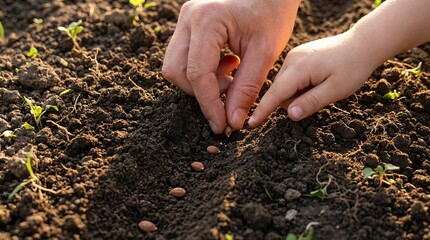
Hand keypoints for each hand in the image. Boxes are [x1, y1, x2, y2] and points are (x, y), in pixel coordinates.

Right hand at [162, 0, 299, 133]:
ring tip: (231, 75)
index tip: (222, 127)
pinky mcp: (188, 24)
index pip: (197, 74)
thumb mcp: (265, 53)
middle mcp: (188, 17)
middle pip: (177, 71)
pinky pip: (183, 57)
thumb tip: (232, 122)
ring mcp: (184, 19)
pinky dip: (201, 71)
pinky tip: (227, 64)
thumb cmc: (273, 12)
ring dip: (200, 82)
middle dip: (202, 92)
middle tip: (230, 92)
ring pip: (176, 66)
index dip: (209, 105)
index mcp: (207, 20)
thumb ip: (246, 89)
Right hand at [248, 32, 376, 126]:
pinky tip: (317, 80)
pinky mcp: (296, 58)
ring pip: (284, 87)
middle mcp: (291, 60)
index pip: (275, 94)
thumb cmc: (352, 68)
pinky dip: (300, 86)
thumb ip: (311, 102)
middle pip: (279, 93)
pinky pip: (290, 80)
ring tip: (321, 86)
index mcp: (299, 68)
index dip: (263, 111)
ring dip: (298, 94)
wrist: (362, 44)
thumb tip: (291, 115)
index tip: (250, 124)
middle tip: (320, 96)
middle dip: (294, 102)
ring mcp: (293, 57)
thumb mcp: (335, 90)